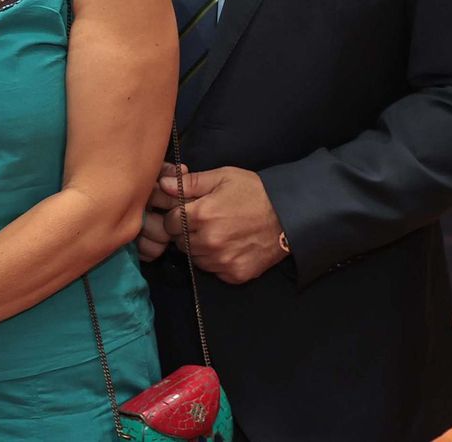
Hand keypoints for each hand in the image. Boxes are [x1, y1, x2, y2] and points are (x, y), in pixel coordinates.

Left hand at [154, 165, 286, 283]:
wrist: (289, 216)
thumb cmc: (254, 192)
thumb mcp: (223, 177)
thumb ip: (190, 183)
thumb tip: (162, 185)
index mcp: (202, 214)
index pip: (170, 223)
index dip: (176, 217)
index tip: (187, 213)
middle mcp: (209, 241)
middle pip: (180, 242)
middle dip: (186, 233)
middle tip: (204, 223)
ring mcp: (222, 260)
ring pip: (195, 258)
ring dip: (200, 248)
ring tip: (219, 234)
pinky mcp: (235, 274)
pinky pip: (214, 271)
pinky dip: (217, 261)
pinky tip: (230, 247)